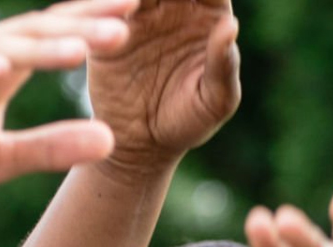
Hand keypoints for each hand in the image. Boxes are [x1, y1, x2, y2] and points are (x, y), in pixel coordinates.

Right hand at [0, 0, 135, 199]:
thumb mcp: (0, 162)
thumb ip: (51, 148)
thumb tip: (113, 140)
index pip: (53, 41)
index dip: (94, 28)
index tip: (141, 18)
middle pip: (34, 36)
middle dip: (82, 26)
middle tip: (130, 18)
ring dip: (39, 47)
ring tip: (82, 46)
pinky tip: (1, 67)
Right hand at [88, 0, 241, 179]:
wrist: (140, 145)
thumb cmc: (188, 123)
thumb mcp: (214, 100)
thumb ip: (224, 65)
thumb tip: (231, 27)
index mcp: (207, 18)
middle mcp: (173, 8)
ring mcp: (138, 14)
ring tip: (136, 1)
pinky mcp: (104, 27)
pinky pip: (101, 7)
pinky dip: (105, 3)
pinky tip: (111, 5)